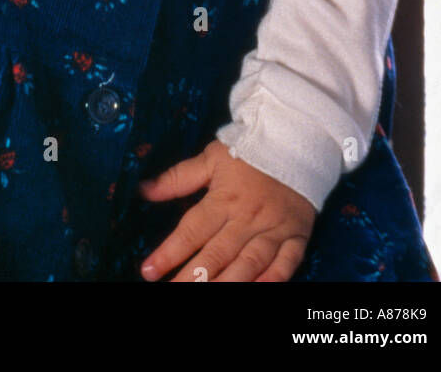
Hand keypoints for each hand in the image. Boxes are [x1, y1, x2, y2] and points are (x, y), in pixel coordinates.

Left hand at [138, 139, 315, 282]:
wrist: (296, 143)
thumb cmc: (249, 151)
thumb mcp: (211, 158)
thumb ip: (178, 178)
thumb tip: (144, 189)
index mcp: (224, 199)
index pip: (192, 230)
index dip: (169, 252)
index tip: (149, 270)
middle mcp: (247, 218)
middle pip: (217, 253)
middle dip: (193, 277)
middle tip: (172, 292)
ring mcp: (273, 230)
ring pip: (249, 264)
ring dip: (227, 283)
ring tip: (205, 297)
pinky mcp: (296, 237)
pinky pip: (286, 264)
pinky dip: (272, 279)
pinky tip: (257, 290)